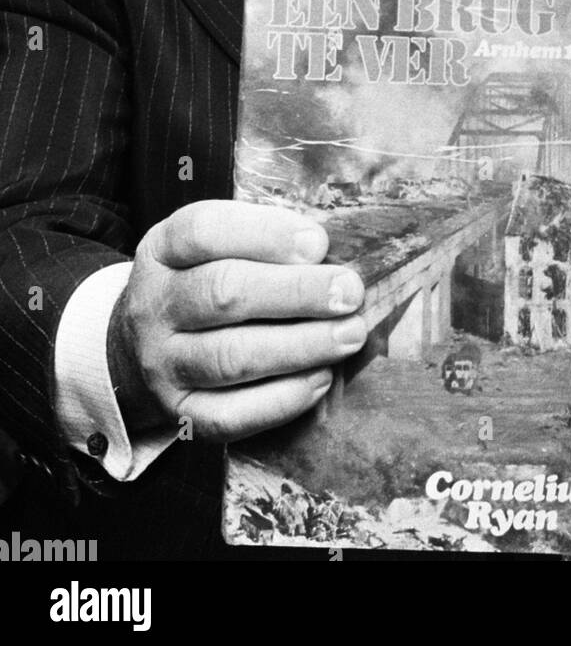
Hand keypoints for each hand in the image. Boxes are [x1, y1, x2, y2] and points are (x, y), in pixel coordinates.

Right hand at [108, 201, 366, 441]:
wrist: (145, 347)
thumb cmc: (206, 280)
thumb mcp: (220, 245)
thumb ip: (267, 241)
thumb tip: (332, 253)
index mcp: (163, 249)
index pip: (203, 230)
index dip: (265, 234)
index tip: (319, 243)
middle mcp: (154, 304)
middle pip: (223, 293)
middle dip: (297, 292)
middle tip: (350, 293)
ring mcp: (161, 363)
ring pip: (231, 357)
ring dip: (300, 346)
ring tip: (350, 334)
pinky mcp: (179, 412)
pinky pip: (229, 415)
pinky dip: (281, 399)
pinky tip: (322, 378)